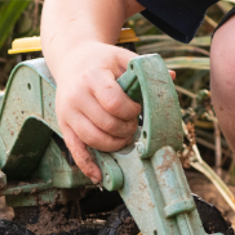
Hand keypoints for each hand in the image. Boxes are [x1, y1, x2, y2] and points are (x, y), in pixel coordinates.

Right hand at [48, 41, 141, 181]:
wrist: (71, 59)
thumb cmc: (102, 60)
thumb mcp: (122, 57)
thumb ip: (143, 69)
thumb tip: (171, 78)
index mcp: (92, 77)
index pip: (114, 102)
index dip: (131, 111)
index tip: (138, 109)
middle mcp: (76, 96)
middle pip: (106, 124)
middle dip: (126, 129)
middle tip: (134, 125)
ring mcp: (67, 113)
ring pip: (93, 139)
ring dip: (114, 144)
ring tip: (125, 137)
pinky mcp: (63, 125)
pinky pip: (75, 151)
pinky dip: (88, 166)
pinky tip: (99, 176)